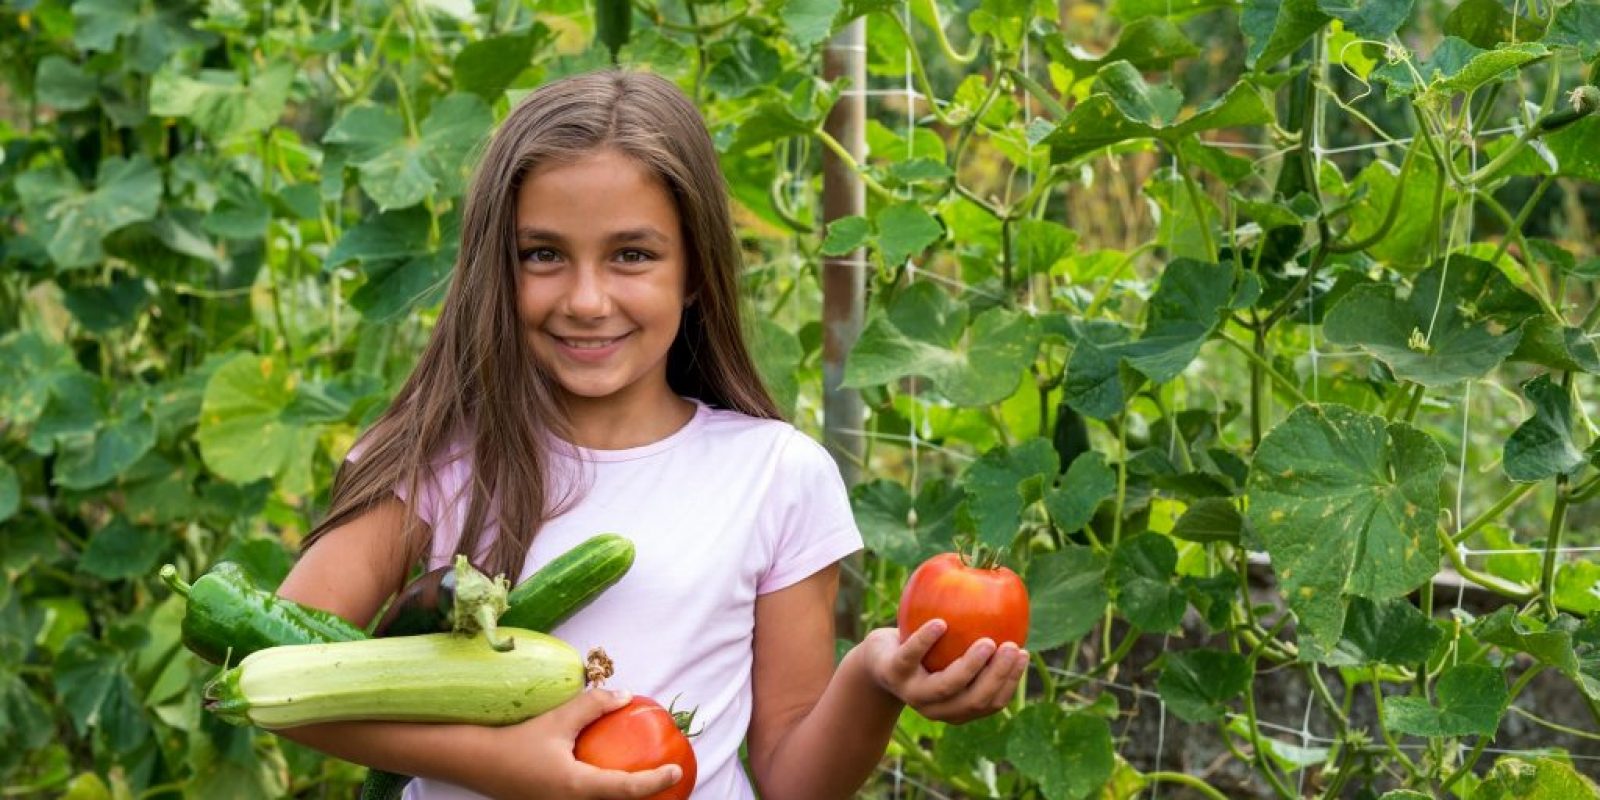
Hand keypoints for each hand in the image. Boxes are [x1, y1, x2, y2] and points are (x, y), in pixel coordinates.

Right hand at [464, 688, 684, 799]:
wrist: (478, 763)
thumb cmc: (517, 742)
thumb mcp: (558, 721)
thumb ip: (593, 706)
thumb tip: (626, 696)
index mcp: (578, 788)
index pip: (626, 790)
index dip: (655, 782)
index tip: (676, 771)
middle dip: (646, 797)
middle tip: (668, 777)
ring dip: (626, 796)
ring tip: (648, 781)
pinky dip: (608, 795)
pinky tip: (616, 781)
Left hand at [859, 620, 1028, 724]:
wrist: (878, 660)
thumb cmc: (927, 655)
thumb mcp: (953, 654)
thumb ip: (980, 648)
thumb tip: (1017, 618)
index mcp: (957, 709)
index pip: (992, 702)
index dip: (1011, 681)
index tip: (1023, 653)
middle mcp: (937, 708)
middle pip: (974, 700)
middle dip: (997, 675)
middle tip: (1011, 647)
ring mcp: (913, 693)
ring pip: (946, 686)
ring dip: (970, 665)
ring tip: (987, 641)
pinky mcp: (893, 672)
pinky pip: (911, 656)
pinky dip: (926, 640)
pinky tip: (940, 624)